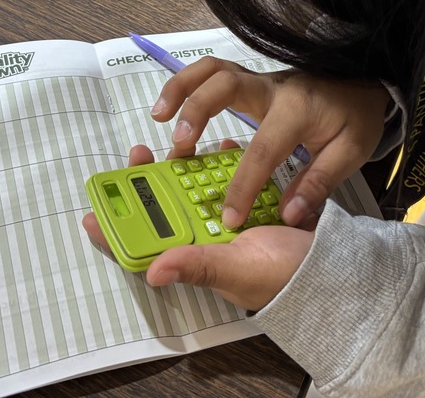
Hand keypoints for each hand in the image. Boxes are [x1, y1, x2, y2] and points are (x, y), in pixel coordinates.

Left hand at [82, 143, 313, 310]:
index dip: (114, 233)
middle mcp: (202, 243)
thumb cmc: (285, 278)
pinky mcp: (244, 206)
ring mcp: (222, 224)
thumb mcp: (239, 271)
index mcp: (194, 261)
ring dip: (177, 170)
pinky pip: (221, 183)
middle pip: (159, 214)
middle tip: (137, 156)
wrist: (333, 265)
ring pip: (187, 194)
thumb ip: (199, 266)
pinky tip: (218, 147)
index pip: (143, 250)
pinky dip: (216, 164)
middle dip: (143, 186)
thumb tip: (153, 271)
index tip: (91, 213)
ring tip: (172, 147)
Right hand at [151, 58, 390, 229]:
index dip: (243, 185)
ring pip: (211, 69)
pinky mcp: (250, 82)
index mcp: (298, 110)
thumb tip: (287, 215)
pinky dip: (188, 85)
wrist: (364, 80)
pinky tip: (172, 109)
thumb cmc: (356, 117)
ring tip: (157, 117)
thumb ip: (319, 182)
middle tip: (177, 145)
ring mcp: (258, 80)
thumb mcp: (351, 153)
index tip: (229, 218)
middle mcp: (272, 89)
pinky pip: (213, 74)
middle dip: (195, 110)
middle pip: (224, 83)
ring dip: (180, 87)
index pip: (263, 149)